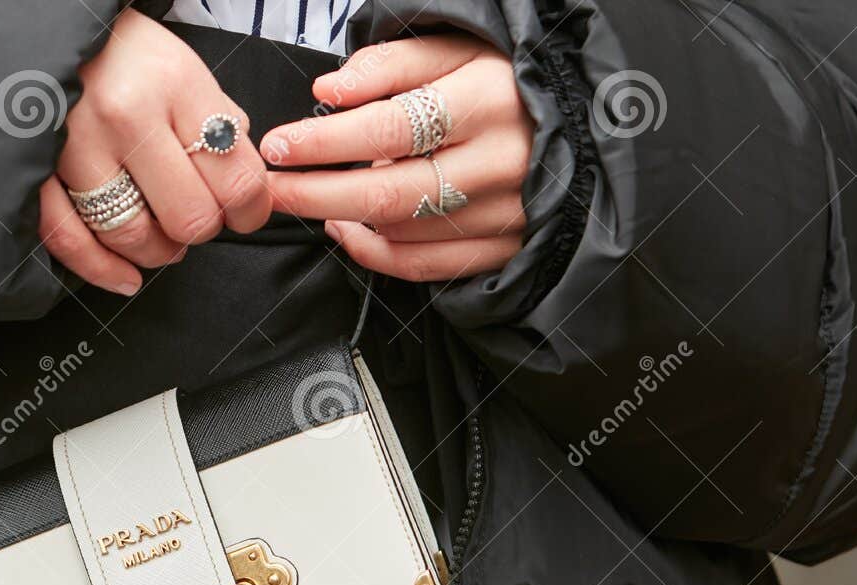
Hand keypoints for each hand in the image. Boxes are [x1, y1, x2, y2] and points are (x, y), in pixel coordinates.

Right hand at [39, 8, 271, 295]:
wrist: (49, 30)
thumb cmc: (124, 53)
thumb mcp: (185, 68)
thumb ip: (220, 124)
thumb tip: (245, 188)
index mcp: (175, 85)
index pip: (237, 177)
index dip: (251, 210)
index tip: (247, 214)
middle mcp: (126, 116)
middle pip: (189, 216)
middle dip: (203, 229)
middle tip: (199, 218)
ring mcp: (77, 147)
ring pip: (135, 236)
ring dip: (159, 252)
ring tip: (164, 240)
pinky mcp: (38, 171)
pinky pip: (72, 241)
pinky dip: (104, 270)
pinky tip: (127, 278)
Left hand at [260, 36, 534, 282]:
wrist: (585, 126)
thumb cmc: (510, 81)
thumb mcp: (461, 47)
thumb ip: (392, 66)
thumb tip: (329, 91)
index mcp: (489, 100)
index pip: (390, 127)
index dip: (325, 141)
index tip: (278, 145)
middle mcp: (499, 163)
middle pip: (388, 192)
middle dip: (315, 193)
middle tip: (272, 187)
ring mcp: (503, 214)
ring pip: (402, 231)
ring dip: (343, 218)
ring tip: (312, 195)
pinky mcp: (503, 249)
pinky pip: (424, 265)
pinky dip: (374, 254)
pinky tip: (347, 229)